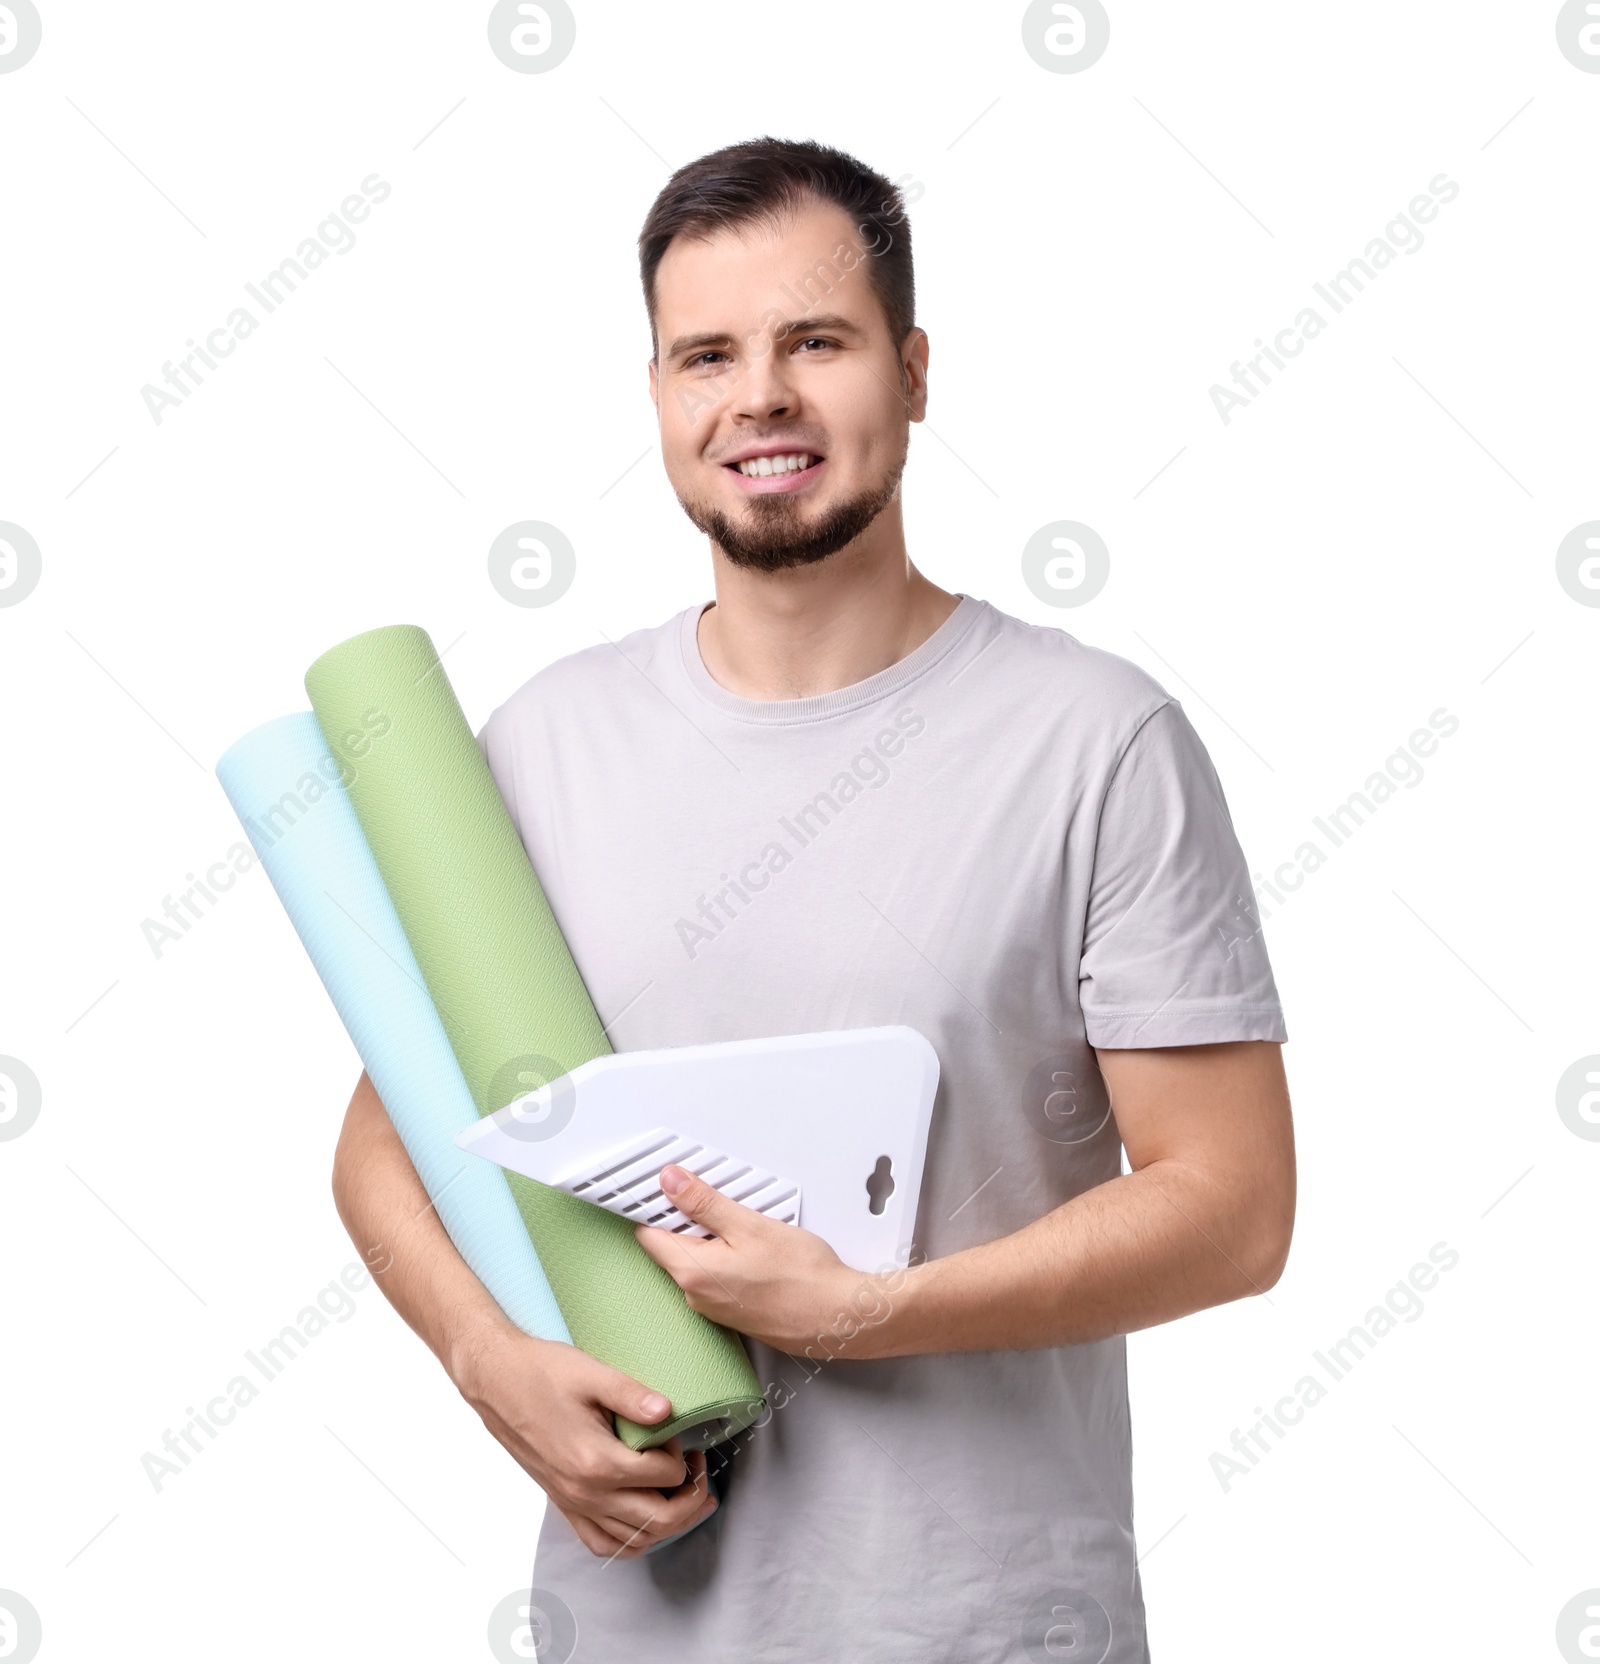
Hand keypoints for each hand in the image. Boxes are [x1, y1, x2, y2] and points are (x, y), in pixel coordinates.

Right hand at [448, 1324, 716, 1558]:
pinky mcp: (563, 1502)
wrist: (496, 1381)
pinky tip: (642, 1516)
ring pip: (633, 1540)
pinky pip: (601, 1542)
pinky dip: (630, 1539)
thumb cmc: (541, 1372)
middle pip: (657, 1520)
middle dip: (690, 1500)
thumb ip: (633, 1394)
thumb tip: (670, 1411)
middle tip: (700, 1473)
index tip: (679, 1434)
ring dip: (666, 1524)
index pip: (664, 1476)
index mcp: (597, 1462)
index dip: (682, 1456)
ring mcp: (572, 1503)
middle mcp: (585, 1493)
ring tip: (683, 1496)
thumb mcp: (592, 1373)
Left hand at [633, 1164, 892, 1356]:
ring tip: (743, 1220)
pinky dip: (727, 1256)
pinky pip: (717, 1275)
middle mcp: (697, 1295)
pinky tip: (755, 1246)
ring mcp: (715, 1307)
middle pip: (672, 1246)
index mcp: (692, 1272)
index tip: (663, 1184)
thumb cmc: (802, 1277)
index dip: (653, 1205)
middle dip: (687, 1217)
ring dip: (711, 1236)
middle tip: (714, 1195)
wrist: (839, 1317)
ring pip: (697, 1260)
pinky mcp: (735, 1311)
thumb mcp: (750, 1225)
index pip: (648, 1234)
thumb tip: (671, 1182)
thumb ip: (704, 1203)